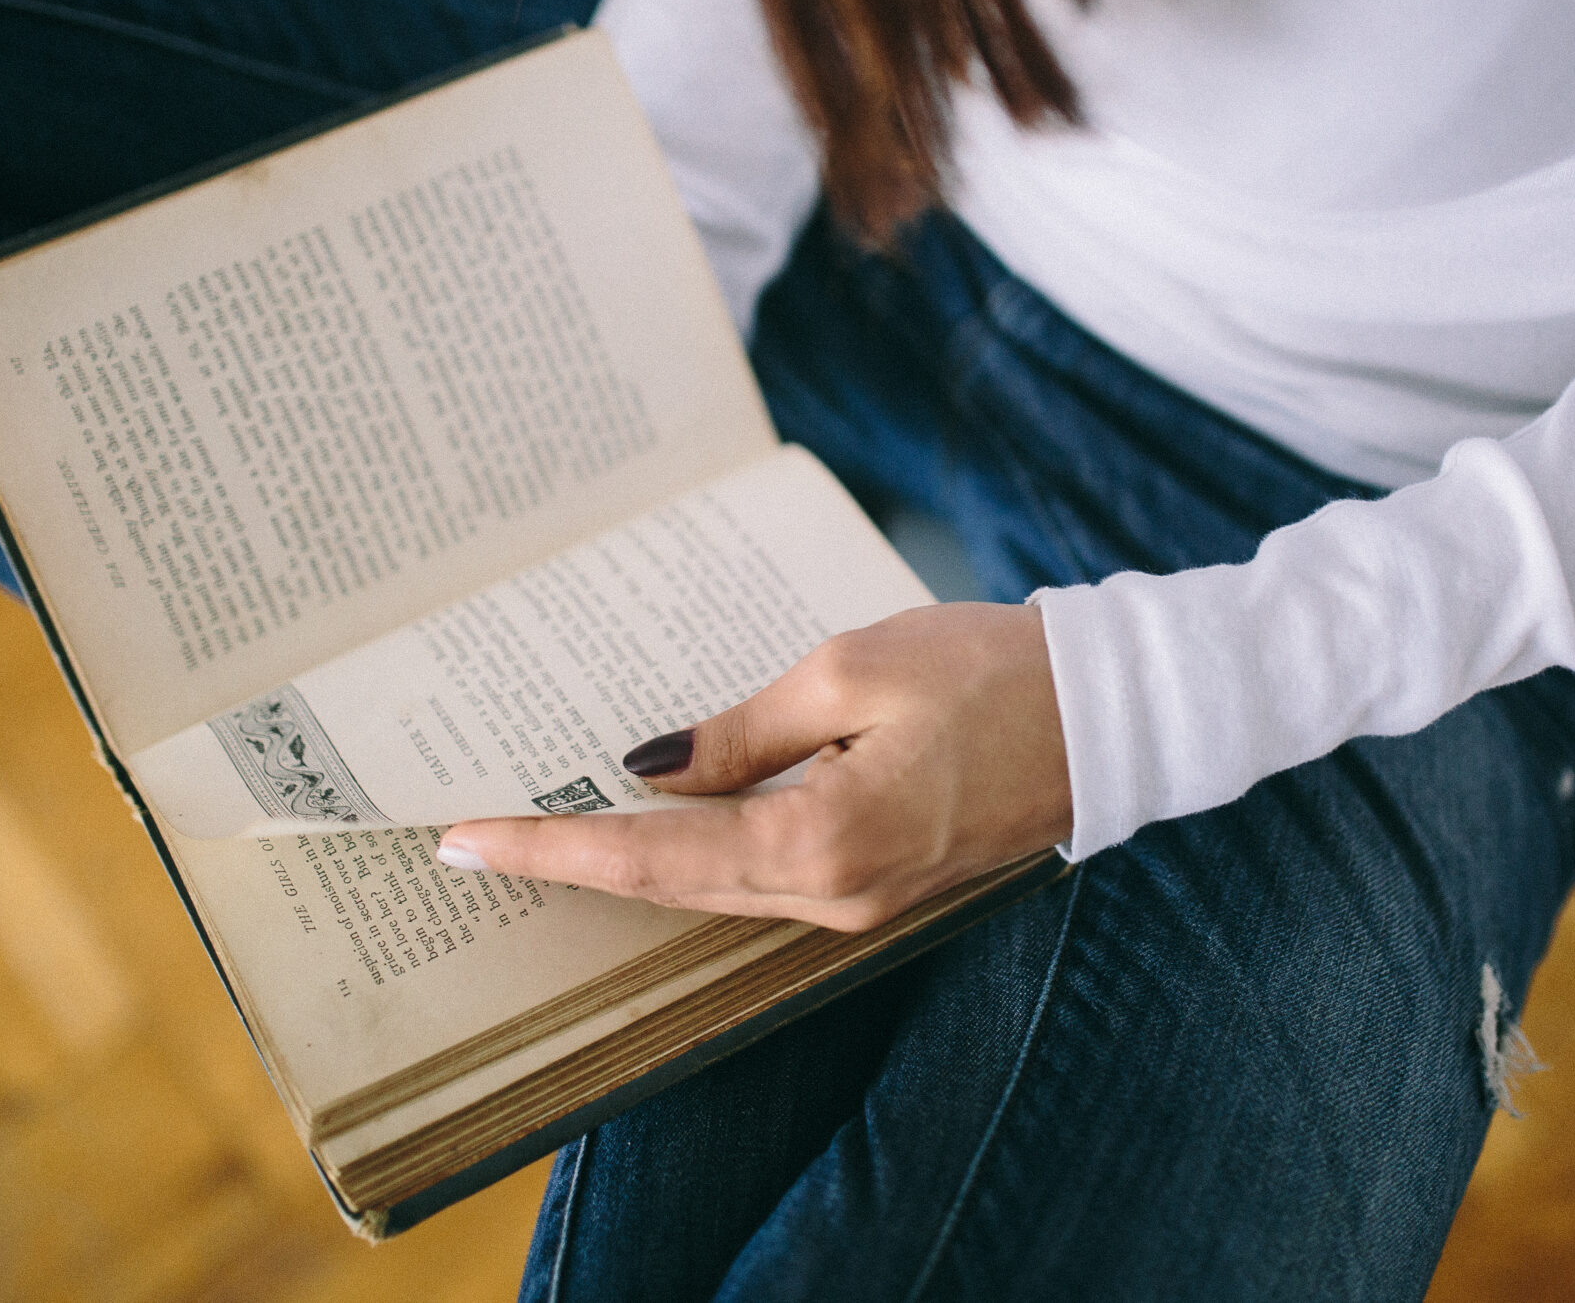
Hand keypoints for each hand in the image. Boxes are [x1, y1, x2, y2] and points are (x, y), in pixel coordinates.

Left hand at [436, 603, 1071, 930]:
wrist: (1109, 716)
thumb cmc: (990, 675)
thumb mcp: (850, 671)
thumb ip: (742, 731)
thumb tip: (653, 769)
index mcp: (820, 844)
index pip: (651, 858)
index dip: (552, 848)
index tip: (464, 840)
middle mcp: (831, 898)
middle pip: (668, 889)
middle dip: (568, 862)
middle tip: (473, 834)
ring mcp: (858, 903)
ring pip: (710, 890)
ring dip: (624, 864)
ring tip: (538, 825)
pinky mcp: (877, 883)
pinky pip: (759, 877)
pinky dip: (692, 855)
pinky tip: (650, 821)